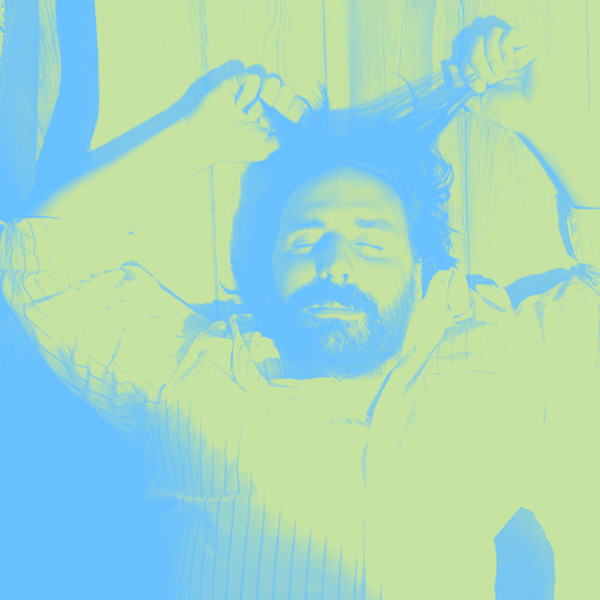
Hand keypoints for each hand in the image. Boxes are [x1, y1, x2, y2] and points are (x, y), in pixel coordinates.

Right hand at [193, 71, 308, 163]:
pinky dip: (249, 91)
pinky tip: (240, 105)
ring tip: (255, 110)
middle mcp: (266, 104)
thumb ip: (286, 139)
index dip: (296, 110)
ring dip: (269, 94)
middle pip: (289, 90)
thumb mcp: (266, 148)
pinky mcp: (238, 83)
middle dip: (284, 102)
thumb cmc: (235, 147)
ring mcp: (253, 92)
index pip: (296, 106)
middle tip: (269, 114)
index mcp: (275, 119)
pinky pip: (254, 76)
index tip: (288, 120)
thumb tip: (305, 132)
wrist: (207, 139)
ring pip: (274, 80)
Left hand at [447, 17, 557, 136]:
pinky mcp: (528, 45)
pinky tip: (511, 66)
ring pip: (490, 34)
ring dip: (490, 58)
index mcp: (483, 69)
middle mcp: (496, 57)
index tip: (474, 87)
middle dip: (474, 63)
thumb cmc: (506, 112)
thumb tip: (446, 63)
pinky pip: (509, 34)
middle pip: (474, 42)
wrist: (531, 117)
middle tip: (485, 83)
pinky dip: (505, 51)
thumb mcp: (475, 103)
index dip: (463, 69)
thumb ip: (459, 86)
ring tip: (499, 76)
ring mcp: (512, 50)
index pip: (464, 55)